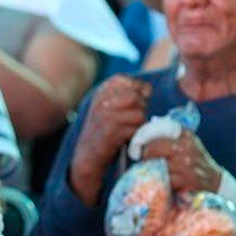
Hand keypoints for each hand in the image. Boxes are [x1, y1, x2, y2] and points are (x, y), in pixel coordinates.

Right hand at [70, 76, 150, 203]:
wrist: (87, 156)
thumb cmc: (103, 130)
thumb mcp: (106, 107)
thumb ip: (124, 95)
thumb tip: (148, 89)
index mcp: (100, 94)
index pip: (123, 79)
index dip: (136, 87)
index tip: (138, 99)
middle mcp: (101, 103)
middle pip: (135, 96)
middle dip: (141, 107)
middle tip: (135, 118)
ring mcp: (106, 117)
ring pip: (139, 113)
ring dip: (140, 123)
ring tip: (130, 129)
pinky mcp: (112, 132)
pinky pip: (136, 128)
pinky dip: (136, 134)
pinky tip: (128, 138)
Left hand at [141, 131, 221, 194]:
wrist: (216, 181)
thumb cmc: (195, 162)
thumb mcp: (186, 144)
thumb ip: (168, 138)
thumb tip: (143, 138)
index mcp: (184, 133)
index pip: (157, 128)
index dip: (142, 137)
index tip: (135, 147)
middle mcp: (186, 145)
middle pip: (154, 147)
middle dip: (145, 155)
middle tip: (142, 161)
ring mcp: (186, 163)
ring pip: (158, 164)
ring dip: (152, 170)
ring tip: (154, 172)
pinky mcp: (186, 179)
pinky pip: (165, 179)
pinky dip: (162, 182)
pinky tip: (165, 182)